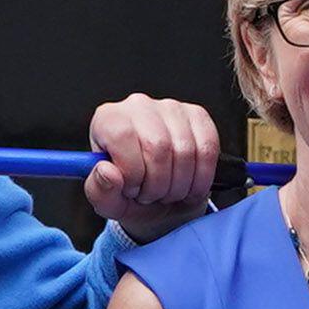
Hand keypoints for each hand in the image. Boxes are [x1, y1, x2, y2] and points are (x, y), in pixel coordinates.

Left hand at [81, 95, 223, 234]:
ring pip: (185, 150)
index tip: (133, 189)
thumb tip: (106, 170)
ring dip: (180, 185)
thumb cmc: (131, 194)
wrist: (161, 202)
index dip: (132, 172)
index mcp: (107, 120)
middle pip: (158, 146)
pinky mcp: (197, 115)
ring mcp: (170, 107)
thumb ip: (100, 191)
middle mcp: (137, 106)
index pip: (122, 136)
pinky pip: (207, 148)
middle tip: (152, 195)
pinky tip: (189, 186)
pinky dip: (201, 177)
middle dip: (158, 185)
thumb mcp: (109, 203)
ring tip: (168, 191)